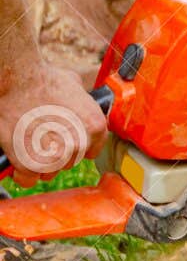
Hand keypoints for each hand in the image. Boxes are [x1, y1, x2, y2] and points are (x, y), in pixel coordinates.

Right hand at [0, 62, 107, 188]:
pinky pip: (29, 180)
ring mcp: (56, 157)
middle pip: (70, 161)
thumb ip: (84, 107)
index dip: (76, 145)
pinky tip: (21, 159)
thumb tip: (83, 112)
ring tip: (31, 143)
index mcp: (95, 127)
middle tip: (43, 136)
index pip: (91, 150)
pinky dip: (23, 173)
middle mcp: (79, 144)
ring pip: (50, 172)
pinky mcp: (30, 164)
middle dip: (58, 152)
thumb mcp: (77, 89)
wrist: (17, 82)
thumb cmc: (44, 81)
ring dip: (42, 163)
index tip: (65, 140)